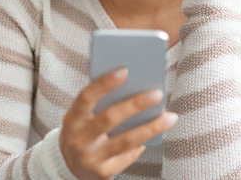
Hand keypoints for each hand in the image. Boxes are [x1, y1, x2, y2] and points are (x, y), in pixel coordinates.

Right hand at [59, 67, 177, 179]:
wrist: (70, 165)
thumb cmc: (84, 130)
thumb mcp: (84, 116)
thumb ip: (101, 103)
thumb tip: (136, 87)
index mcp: (73, 117)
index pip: (86, 97)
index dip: (104, 84)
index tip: (125, 70)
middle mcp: (79, 138)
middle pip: (109, 118)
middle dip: (135, 105)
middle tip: (157, 93)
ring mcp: (91, 157)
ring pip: (125, 141)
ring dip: (151, 128)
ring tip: (170, 117)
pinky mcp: (103, 172)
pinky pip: (129, 155)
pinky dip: (142, 143)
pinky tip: (156, 134)